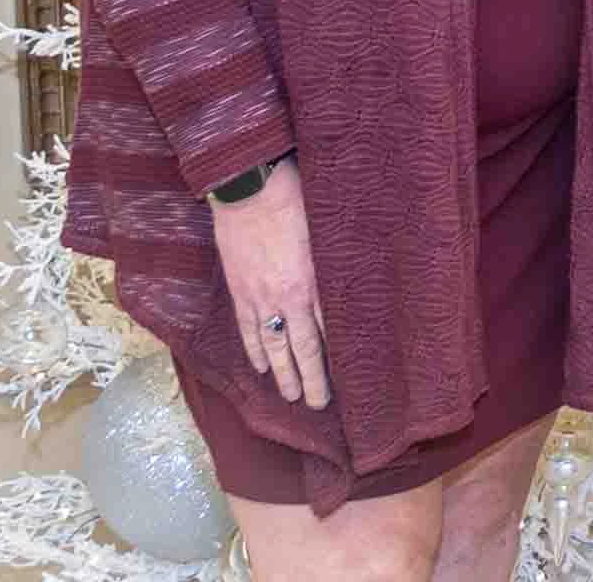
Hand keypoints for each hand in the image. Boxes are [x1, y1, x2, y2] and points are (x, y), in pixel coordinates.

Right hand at [210, 158, 330, 407]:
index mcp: (315, 281)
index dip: (339, 357)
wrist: (250, 187)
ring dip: (284, 374)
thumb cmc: (295, 197)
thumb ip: (336, 256)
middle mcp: (290, 297)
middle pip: (305, 348)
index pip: (331, 330)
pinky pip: (248, 330)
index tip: (351, 377)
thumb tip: (353, 271)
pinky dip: (255, 351)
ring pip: (275, 346)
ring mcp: (261, 297)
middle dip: (313, 379)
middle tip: (320, 404)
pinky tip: (261, 367)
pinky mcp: (239, 291)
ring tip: (291, 397)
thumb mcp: (326, 227)